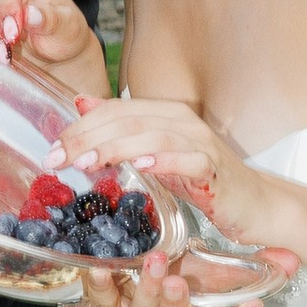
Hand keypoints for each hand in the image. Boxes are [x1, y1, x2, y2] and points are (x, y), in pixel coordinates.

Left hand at [59, 250, 271, 306]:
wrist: (116, 299)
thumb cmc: (173, 281)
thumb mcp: (209, 274)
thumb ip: (246, 267)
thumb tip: (292, 256)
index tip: (253, 302)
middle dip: (178, 306)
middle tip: (179, 282)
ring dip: (147, 292)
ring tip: (152, 263)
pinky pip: (101, 305)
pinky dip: (99, 287)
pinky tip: (98, 268)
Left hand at [62, 93, 295, 257]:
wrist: (254, 203)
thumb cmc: (202, 178)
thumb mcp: (154, 154)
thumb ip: (121, 130)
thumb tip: (82, 103)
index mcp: (164, 114)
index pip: (116, 110)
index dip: (81, 126)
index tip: (52, 149)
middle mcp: (182, 122)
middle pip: (128, 120)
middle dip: (88, 138)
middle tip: (57, 158)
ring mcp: (201, 143)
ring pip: (153, 136)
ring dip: (116, 148)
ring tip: (86, 163)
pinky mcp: (216, 169)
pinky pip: (189, 159)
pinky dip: (165, 160)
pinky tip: (141, 165)